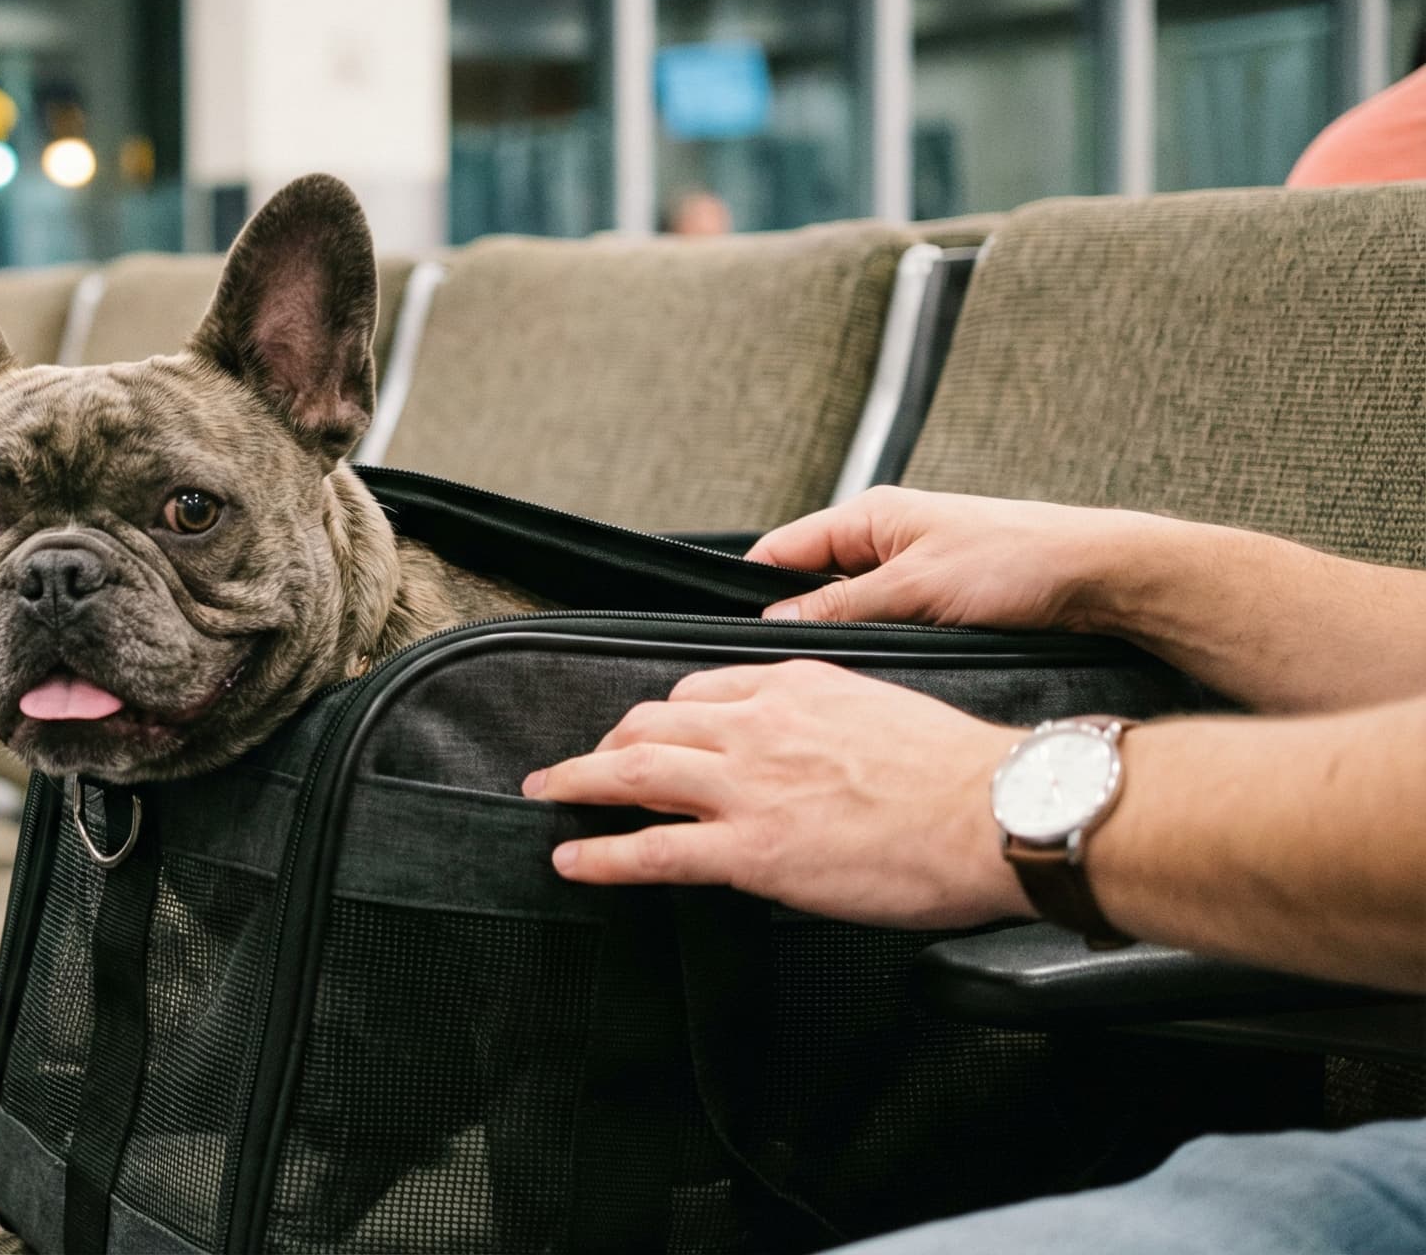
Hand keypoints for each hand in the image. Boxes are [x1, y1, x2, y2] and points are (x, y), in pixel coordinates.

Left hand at [522, 660, 1028, 928]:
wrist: (996, 812)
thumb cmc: (962, 774)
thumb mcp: (882, 711)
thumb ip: (829, 722)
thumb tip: (810, 753)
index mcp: (795, 685)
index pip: (702, 689)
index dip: (664, 716)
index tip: (649, 734)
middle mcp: (758, 726)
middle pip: (652, 722)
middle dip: (607, 744)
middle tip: (582, 766)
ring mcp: (747, 787)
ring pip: (634, 772)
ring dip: (579, 784)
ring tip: (550, 795)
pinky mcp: (749, 848)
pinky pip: (651, 850)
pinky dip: (601, 856)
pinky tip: (573, 861)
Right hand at [749, 485, 1166, 630]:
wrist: (1101, 577)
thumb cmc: (1020, 560)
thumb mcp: (916, 586)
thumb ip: (840, 605)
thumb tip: (776, 620)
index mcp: (869, 516)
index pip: (780, 550)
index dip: (751, 590)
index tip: (736, 637)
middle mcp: (882, 540)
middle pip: (807, 584)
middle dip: (794, 622)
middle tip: (784, 666)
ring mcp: (907, 572)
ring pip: (844, 611)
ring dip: (840, 638)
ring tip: (833, 671)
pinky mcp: (933, 603)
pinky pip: (880, 626)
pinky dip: (874, 646)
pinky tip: (877, 671)